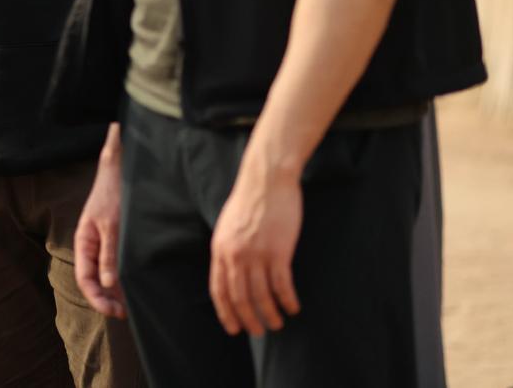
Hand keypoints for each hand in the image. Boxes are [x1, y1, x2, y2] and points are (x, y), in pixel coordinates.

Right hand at [74, 124, 127, 318]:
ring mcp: (105, 243)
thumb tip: (108, 284)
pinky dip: (124, 276)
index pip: (85, 279)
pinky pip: (117, 264)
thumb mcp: (112, 225)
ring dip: (117, 290)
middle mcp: (92, 246)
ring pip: (107, 274)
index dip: (97, 298)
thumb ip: (109, 254)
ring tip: (133, 305)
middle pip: (95, 280)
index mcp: (84, 242)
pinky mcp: (118, 239)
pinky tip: (136, 284)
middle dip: (107, 298)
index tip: (113, 312)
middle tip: (126, 314)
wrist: (122, 169)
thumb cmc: (114, 194)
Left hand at [209, 161, 302, 336]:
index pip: (219, 290)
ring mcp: (256, 254)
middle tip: (259, 332)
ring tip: (278, 323)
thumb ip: (227, 250)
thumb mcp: (228, 226)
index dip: (226, 312)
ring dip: (270, 314)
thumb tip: (230, 272)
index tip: (234, 328)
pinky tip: (293, 308)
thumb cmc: (249, 201)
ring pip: (261, 296)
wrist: (267, 180)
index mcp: (220, 250)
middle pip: (240, 297)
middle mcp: (235, 255)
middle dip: (249, 319)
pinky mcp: (278, 251)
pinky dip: (287, 301)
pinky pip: (282, 285)